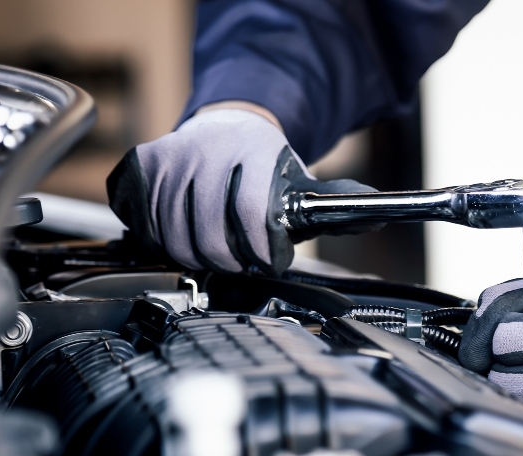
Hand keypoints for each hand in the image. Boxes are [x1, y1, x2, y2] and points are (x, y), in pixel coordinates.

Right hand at [106, 106, 374, 275]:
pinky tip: (185, 235)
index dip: (260, 252)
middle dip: (230, 263)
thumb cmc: (267, 165)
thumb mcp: (303, 182)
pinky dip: (164, 241)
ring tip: (217, 252)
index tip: (268, 262)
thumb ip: (337, 204)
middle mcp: (207, 151)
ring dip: (196, 256)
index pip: (252, 217)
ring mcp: (171, 158)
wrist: (228, 125)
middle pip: (208, 237)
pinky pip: (146, 225)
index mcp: (253, 151)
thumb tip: (379, 217)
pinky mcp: (143, 168)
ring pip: (173, 238)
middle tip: (242, 264)